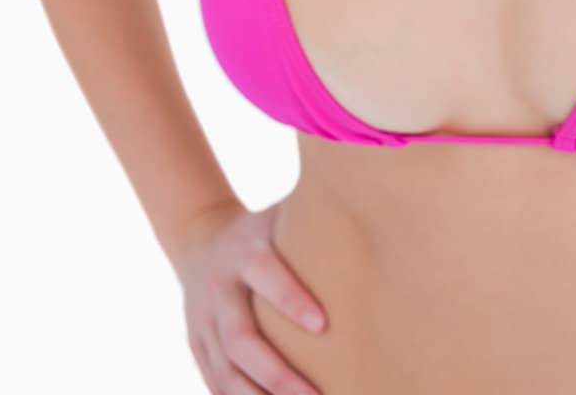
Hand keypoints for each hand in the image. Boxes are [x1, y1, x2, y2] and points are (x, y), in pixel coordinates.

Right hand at [172, 195, 329, 394]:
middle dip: (275, 371)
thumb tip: (377, 199)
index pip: (265, 273)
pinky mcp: (198, 347)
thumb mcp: (282, 214)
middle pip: (240, 338)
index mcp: (244, 251)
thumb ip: (318, 214)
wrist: (199, 240)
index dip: (290, 299)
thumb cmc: (264, 229)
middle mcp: (220, 289)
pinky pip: (216, 384)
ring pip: (225, 371)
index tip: (323, 324)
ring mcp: (203, 323)